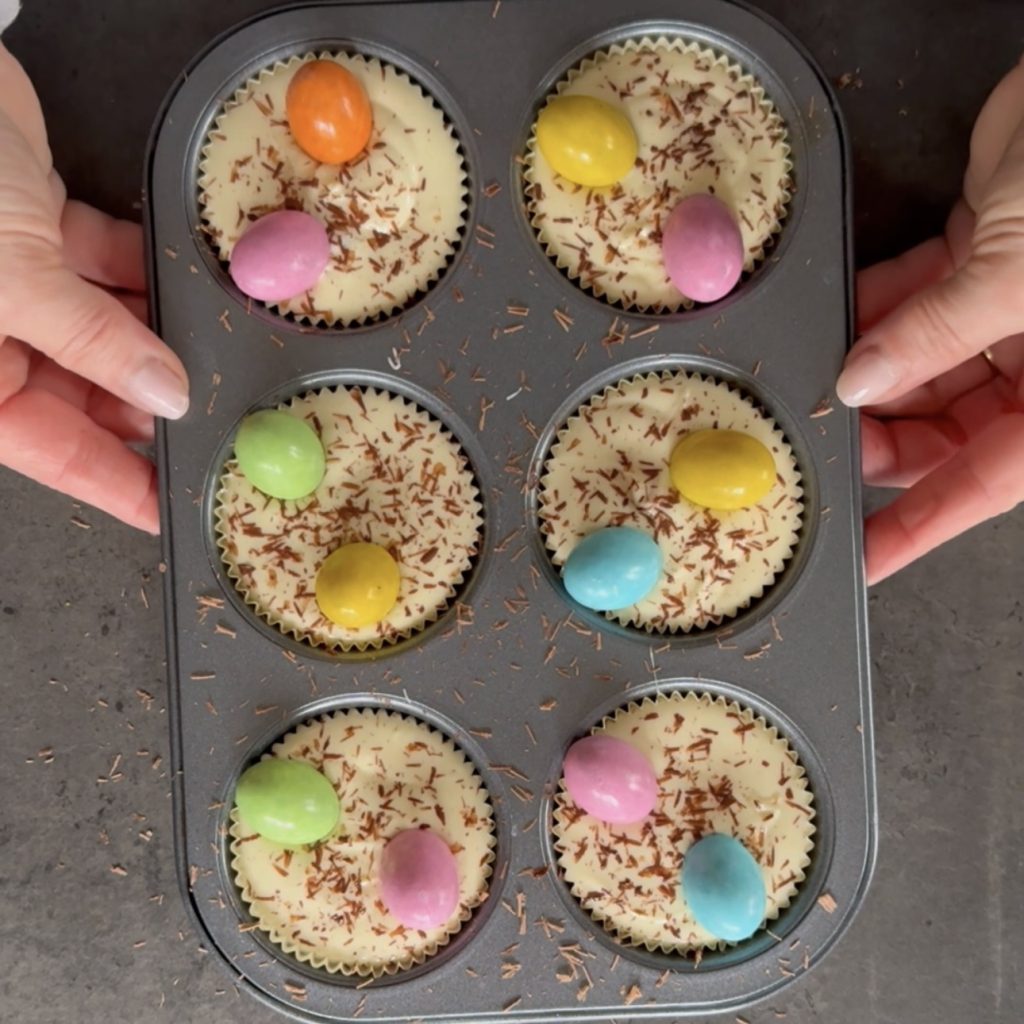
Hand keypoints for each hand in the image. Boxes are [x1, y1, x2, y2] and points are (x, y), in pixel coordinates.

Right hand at [0, 42, 188, 532]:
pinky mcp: (38, 232)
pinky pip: (105, 269)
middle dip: (152, 400)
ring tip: (213, 349)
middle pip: (88, 394)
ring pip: (105, 332)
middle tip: (217, 413)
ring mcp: (17, 284)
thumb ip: (94, 343)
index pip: (54, 452)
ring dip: (158, 335)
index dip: (117, 484)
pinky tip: (185, 283)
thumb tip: (163, 396)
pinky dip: (143, 273)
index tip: (175, 506)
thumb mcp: (13, 280)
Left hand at [837, 57, 1023, 584]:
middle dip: (876, 431)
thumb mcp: (1019, 274)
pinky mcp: (980, 257)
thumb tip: (859, 384)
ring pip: (918, 366)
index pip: (985, 482)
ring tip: (818, 370)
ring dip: (864, 368)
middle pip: (942, 429)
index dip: (920, 524)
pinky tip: (837, 314)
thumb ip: (936, 334)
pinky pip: (914, 301)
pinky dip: (873, 308)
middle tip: (817, 431)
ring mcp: (1008, 311)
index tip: (863, 555)